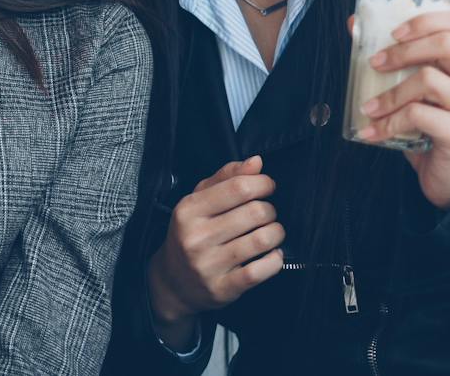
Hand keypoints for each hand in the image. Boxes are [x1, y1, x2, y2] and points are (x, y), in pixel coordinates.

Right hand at [146, 156, 283, 336]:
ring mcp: (209, 264)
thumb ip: (226, 178)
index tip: (267, 186)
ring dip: (276, 233)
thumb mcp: (198, 201)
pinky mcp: (223, 287)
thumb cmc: (191, 235)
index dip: (263, 183)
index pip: (238, 187)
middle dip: (271, 210)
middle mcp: (197, 236)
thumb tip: (256, 162)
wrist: (172, 282)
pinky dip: (274, 260)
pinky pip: (262, 270)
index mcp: (189, 209)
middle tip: (267, 213)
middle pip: (256, 212)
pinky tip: (270, 255)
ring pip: (263, 240)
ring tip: (271, 232)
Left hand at [358, 10, 449, 208]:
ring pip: (429, 80)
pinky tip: (372, 131)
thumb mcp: (418, 89)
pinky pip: (419, 115)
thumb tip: (355, 26)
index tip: (393, 32)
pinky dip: (389, 123)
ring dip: (390, 93)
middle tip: (374, 64)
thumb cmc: (433, 125)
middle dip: (403, 51)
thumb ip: (396, 59)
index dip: (425, 21)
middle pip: (445, 44)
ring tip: (368, 107)